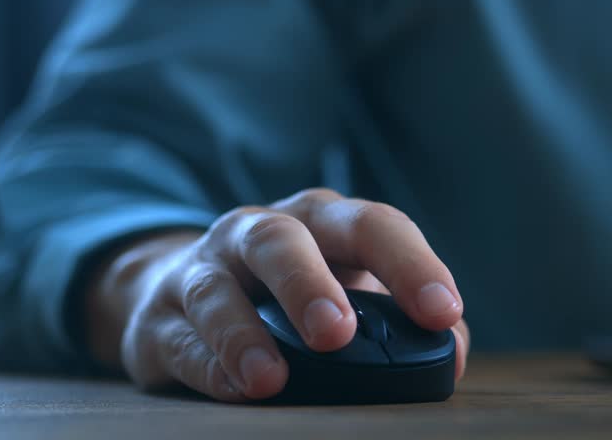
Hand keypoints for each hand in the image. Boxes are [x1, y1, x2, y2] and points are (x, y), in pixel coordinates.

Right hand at [84, 189, 468, 400]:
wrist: (187, 292)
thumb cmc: (293, 294)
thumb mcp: (350, 291)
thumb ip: (404, 319)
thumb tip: (450, 356)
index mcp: (322, 223)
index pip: (372, 226)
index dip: (411, 264)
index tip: (442, 312)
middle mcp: (260, 233)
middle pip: (282, 240)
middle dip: (309, 283)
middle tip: (337, 333)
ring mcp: (206, 270)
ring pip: (218, 288)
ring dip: (245, 332)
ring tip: (272, 379)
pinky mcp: (161, 316)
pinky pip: (182, 338)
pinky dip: (210, 365)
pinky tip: (239, 388)